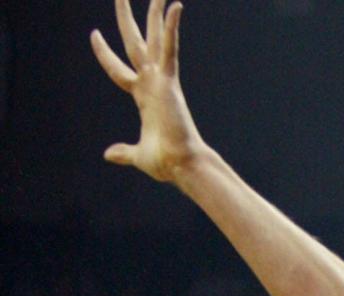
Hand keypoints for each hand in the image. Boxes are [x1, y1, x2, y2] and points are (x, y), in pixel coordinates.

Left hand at [91, 0, 203, 184]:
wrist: (182, 164)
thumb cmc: (166, 162)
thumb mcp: (138, 154)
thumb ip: (124, 152)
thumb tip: (108, 155)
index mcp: (143, 97)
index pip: (119, 68)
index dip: (105, 53)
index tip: (94, 34)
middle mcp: (152, 83)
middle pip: (135, 43)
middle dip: (127, 18)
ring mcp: (161, 79)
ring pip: (155, 38)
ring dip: (154, 13)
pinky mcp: (170, 80)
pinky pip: (170, 48)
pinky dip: (171, 28)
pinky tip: (174, 6)